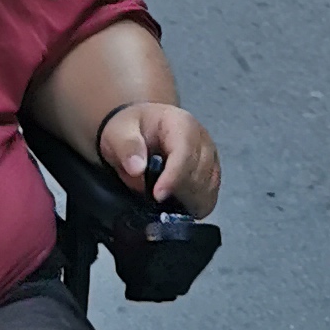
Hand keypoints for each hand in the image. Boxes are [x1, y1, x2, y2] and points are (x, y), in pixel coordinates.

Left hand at [97, 99, 218, 217]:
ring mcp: (210, 157)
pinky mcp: (211, 174)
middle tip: (153, 198)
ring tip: (162, 201)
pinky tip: (176, 205)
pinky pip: (210, 197)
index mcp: (181, 123)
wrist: (138, 130)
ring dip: (186, 200)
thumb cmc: (130, 129)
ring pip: (207, 187)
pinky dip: (194, 206)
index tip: (157, 195)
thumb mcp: (118, 132)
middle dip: (178, 191)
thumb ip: (127, 147)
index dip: (174, 177)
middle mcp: (202, 138)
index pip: (186, 152)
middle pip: (200, 173)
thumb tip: (137, 169)